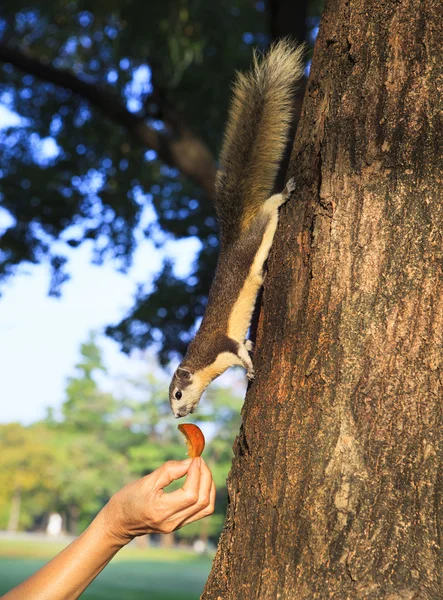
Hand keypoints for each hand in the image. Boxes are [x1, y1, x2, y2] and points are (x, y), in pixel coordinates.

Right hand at [98, 457, 214, 545]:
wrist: (119, 522)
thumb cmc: (128, 499)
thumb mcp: (145, 481)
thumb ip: (169, 471)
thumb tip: (190, 462)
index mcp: (162, 511)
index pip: (191, 495)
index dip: (197, 474)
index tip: (195, 459)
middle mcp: (172, 522)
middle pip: (203, 502)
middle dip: (206, 477)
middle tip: (199, 461)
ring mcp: (177, 525)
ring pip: (206, 508)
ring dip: (209, 486)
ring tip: (202, 469)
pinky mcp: (179, 524)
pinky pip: (201, 511)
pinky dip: (206, 494)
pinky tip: (200, 481)